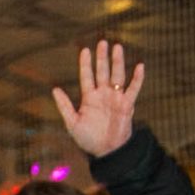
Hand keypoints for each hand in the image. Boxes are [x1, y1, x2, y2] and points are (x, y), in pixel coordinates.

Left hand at [51, 40, 143, 157]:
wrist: (106, 151)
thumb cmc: (88, 138)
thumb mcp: (72, 123)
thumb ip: (64, 106)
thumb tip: (54, 89)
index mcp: (89, 98)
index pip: (87, 76)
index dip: (86, 64)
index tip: (84, 50)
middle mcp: (103, 95)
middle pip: (102, 72)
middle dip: (102, 58)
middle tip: (102, 43)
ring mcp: (115, 98)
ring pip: (117, 76)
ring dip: (117, 62)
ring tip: (117, 47)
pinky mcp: (127, 105)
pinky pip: (133, 89)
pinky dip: (137, 78)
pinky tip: (139, 66)